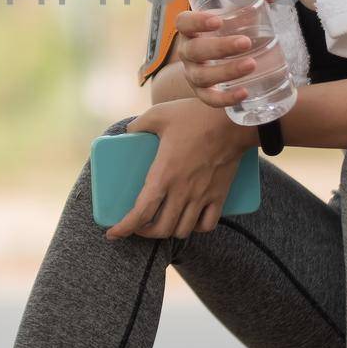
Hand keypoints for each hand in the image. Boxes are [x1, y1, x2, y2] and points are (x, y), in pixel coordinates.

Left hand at [104, 98, 255, 241]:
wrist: (233, 122)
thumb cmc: (195, 116)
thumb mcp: (159, 114)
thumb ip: (139, 124)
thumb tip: (128, 131)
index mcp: (163, 175)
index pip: (141, 212)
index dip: (125, 228)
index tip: (113, 233)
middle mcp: (182, 191)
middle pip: (160, 228)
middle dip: (144, 233)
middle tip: (138, 227)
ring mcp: (202, 196)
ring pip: (182, 230)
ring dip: (169, 232)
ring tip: (162, 224)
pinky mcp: (219, 196)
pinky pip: (207, 224)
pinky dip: (196, 228)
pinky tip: (190, 221)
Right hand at [176, 0, 287, 109]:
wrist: (211, 62)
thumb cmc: (224, 32)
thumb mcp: (234, 16)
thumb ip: (253, 0)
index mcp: (190, 29)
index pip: (183, 23)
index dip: (197, 21)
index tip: (218, 20)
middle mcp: (187, 52)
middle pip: (196, 51)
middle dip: (220, 47)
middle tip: (246, 42)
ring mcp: (193, 74)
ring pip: (203, 76)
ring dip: (226, 72)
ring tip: (251, 65)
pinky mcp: (202, 93)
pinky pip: (210, 99)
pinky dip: (226, 98)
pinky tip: (244, 93)